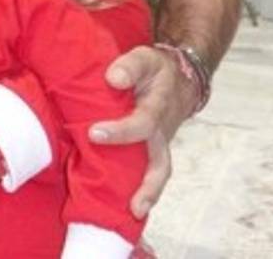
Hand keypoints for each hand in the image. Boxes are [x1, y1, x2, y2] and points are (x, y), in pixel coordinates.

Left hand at [88, 44, 197, 218]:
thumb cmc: (155, 70)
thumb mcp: (144, 58)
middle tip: (130, 202)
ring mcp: (159, 145)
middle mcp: (161, 132)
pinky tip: (124, 206)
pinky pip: (149, 173)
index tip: (94, 133)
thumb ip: (130, 65)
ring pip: (159, 174)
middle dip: (146, 183)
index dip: (120, 131)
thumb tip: (113, 78)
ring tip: (133, 214)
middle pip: (160, 163)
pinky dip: (141, 190)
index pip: (141, 123)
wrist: (178, 80)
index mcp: (157, 107)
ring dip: (148, 195)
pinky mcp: (152, 151)